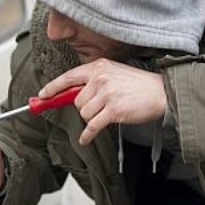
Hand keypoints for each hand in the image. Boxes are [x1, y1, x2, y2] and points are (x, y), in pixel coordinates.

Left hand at [39, 58, 166, 144]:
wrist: (161, 93)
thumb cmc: (139, 85)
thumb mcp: (115, 73)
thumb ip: (95, 80)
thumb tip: (72, 94)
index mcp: (99, 66)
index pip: (69, 77)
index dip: (53, 87)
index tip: (42, 95)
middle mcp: (100, 78)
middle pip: (76, 100)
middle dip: (84, 108)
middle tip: (100, 108)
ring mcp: (106, 94)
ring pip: (83, 114)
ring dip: (92, 119)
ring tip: (108, 114)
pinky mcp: (113, 110)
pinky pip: (92, 126)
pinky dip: (88, 135)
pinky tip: (86, 138)